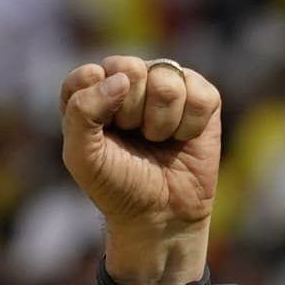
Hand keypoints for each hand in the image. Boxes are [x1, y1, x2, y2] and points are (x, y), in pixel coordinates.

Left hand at [56, 55, 222, 277]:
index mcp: (94, 89)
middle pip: (130, 69)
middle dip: (131, 113)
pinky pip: (199, 96)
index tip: (102, 136)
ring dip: (160, 123)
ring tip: (157, 140)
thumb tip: (122, 79)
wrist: (159, 215)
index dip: (97, 108)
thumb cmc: (117, 184)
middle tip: (134, 137)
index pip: (90, 74)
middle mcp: (131, 80)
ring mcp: (168, 84)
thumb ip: (82, 111)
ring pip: (166, 81)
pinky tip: (182, 139)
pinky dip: (189, 127)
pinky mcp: (202, 97)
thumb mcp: (82, 156)